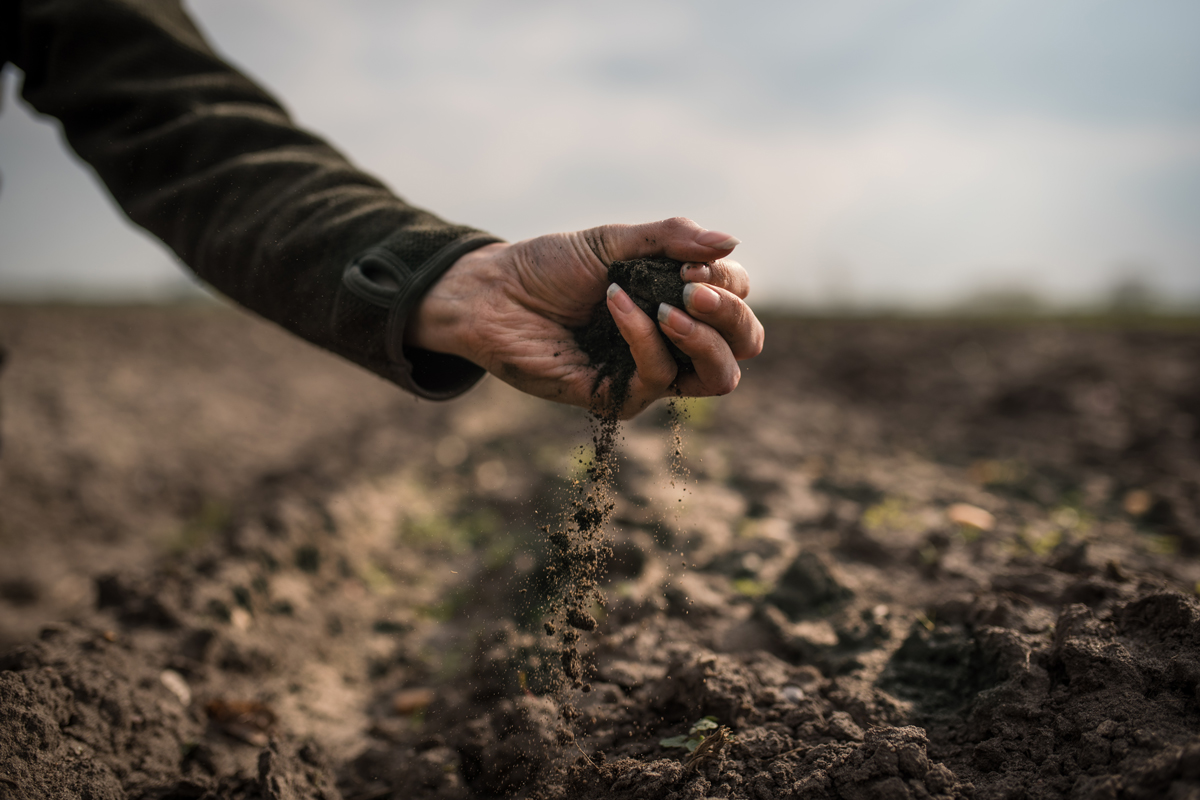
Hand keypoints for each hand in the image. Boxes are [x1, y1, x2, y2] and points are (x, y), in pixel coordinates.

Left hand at [405, 217, 763, 418]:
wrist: (490, 294)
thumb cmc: (547, 267)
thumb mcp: (613, 241)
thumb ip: (670, 238)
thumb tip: (731, 241)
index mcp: (678, 300)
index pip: (737, 300)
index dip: (728, 283)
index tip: (696, 263)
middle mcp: (672, 340)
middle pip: (743, 344)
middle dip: (731, 316)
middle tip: (694, 290)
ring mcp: (649, 372)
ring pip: (719, 376)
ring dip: (704, 337)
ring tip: (672, 306)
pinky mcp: (619, 397)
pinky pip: (657, 377)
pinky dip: (644, 337)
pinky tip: (616, 304)